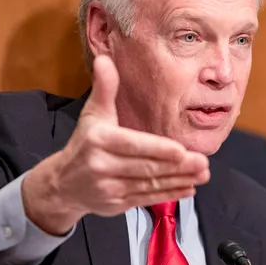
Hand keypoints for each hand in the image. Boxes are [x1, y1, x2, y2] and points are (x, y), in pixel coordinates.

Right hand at [22, 56, 210, 233]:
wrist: (63, 184)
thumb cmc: (85, 143)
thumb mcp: (92, 114)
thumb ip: (104, 88)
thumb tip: (105, 60)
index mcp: (98, 140)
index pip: (132, 145)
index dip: (157, 150)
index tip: (181, 151)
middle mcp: (102, 166)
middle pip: (145, 167)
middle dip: (177, 167)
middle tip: (203, 162)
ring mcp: (109, 188)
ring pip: (149, 185)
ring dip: (179, 180)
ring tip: (203, 174)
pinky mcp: (116, 204)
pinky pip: (146, 199)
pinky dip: (170, 194)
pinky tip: (189, 188)